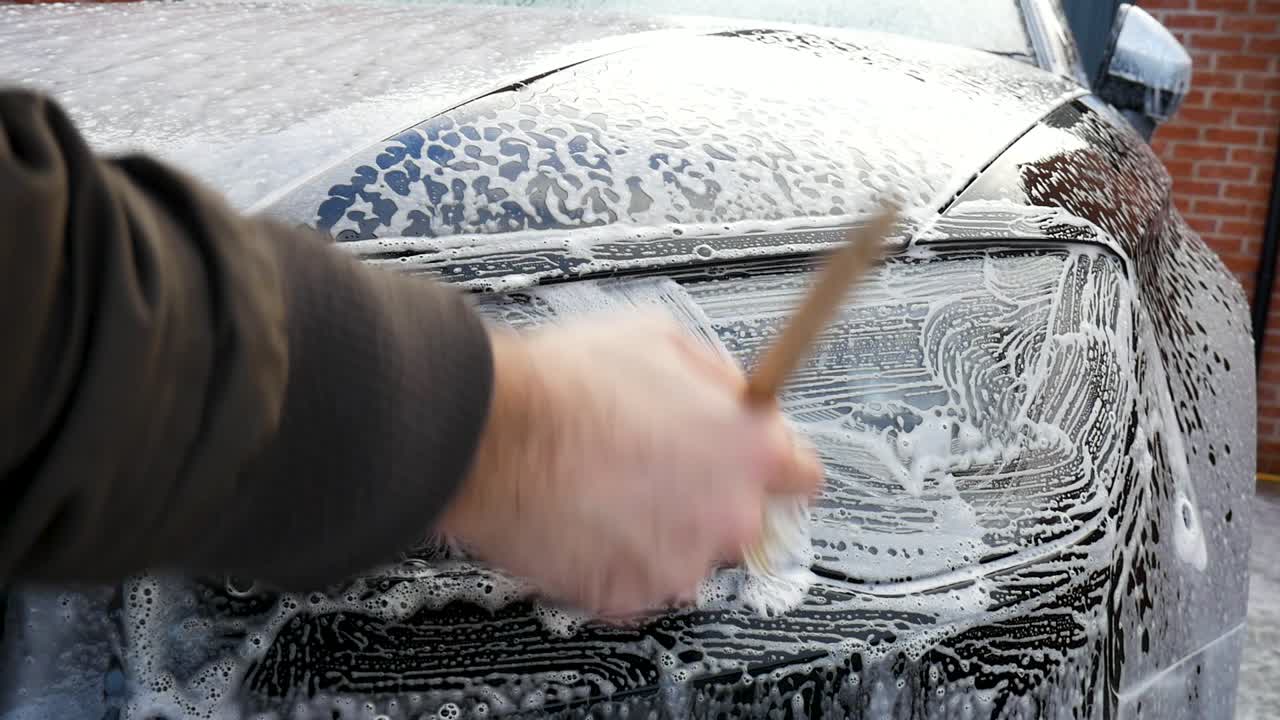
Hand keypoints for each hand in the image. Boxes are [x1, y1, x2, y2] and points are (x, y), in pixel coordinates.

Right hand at [438, 313, 823, 618]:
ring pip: (691, 554)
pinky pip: (638, 580)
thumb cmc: (565, 385)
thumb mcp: (660, 339)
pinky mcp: (626, 594)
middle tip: (662, 469)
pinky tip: (588, 516)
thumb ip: (716, 379)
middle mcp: (726, 514)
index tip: (757, 464)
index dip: (774, 462)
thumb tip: (732, 392)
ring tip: (611, 488)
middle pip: (748, 520)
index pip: (805, 477)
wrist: (489, 435)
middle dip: (713, 496)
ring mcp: (677, 562)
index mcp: (747, 449)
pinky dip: (617, 557)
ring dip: (663, 528)